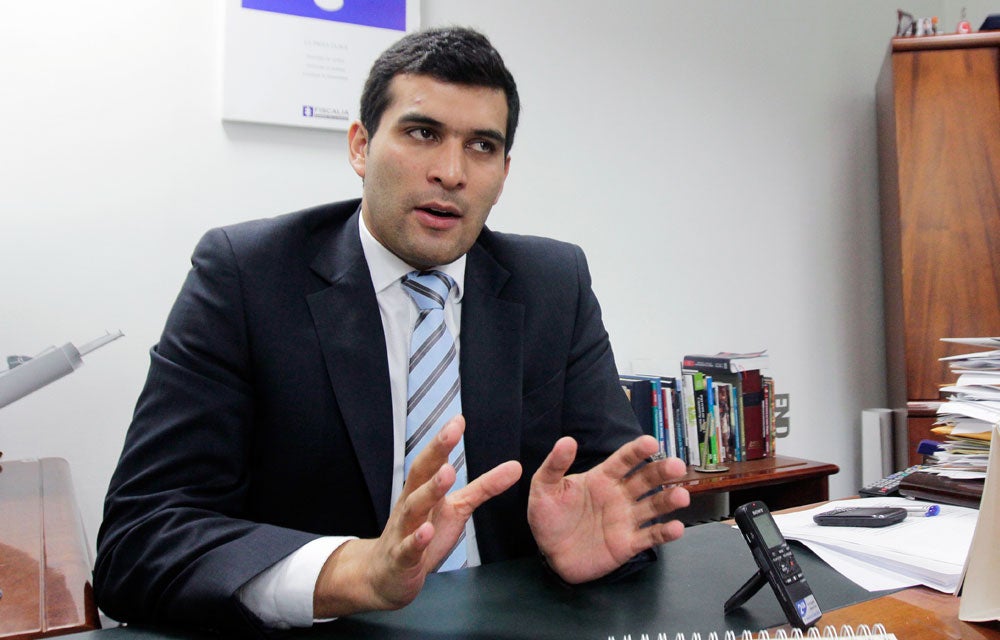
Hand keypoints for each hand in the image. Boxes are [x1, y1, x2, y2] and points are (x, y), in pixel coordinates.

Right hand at [313, 415, 521, 616]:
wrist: (386, 575)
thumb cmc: (422, 534)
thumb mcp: (456, 508)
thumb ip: (484, 487)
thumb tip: (516, 466)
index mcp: (422, 490)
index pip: (431, 461)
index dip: (444, 441)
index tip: (459, 420)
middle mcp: (410, 505)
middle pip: (419, 474)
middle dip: (435, 452)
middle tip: (452, 433)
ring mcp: (403, 530)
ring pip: (414, 507)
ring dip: (430, 490)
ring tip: (447, 473)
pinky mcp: (402, 558)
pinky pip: (408, 547)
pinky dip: (416, 540)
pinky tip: (426, 531)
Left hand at [527, 435, 688, 583]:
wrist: (549, 554)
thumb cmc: (549, 517)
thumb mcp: (544, 488)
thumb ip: (554, 465)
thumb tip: (567, 440)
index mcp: (602, 478)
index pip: (624, 460)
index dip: (637, 451)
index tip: (651, 442)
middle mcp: (620, 495)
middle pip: (646, 480)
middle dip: (662, 472)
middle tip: (677, 466)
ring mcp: (626, 519)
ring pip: (653, 506)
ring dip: (669, 500)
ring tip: (682, 496)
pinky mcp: (628, 544)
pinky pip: (650, 537)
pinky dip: (665, 533)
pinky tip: (676, 528)